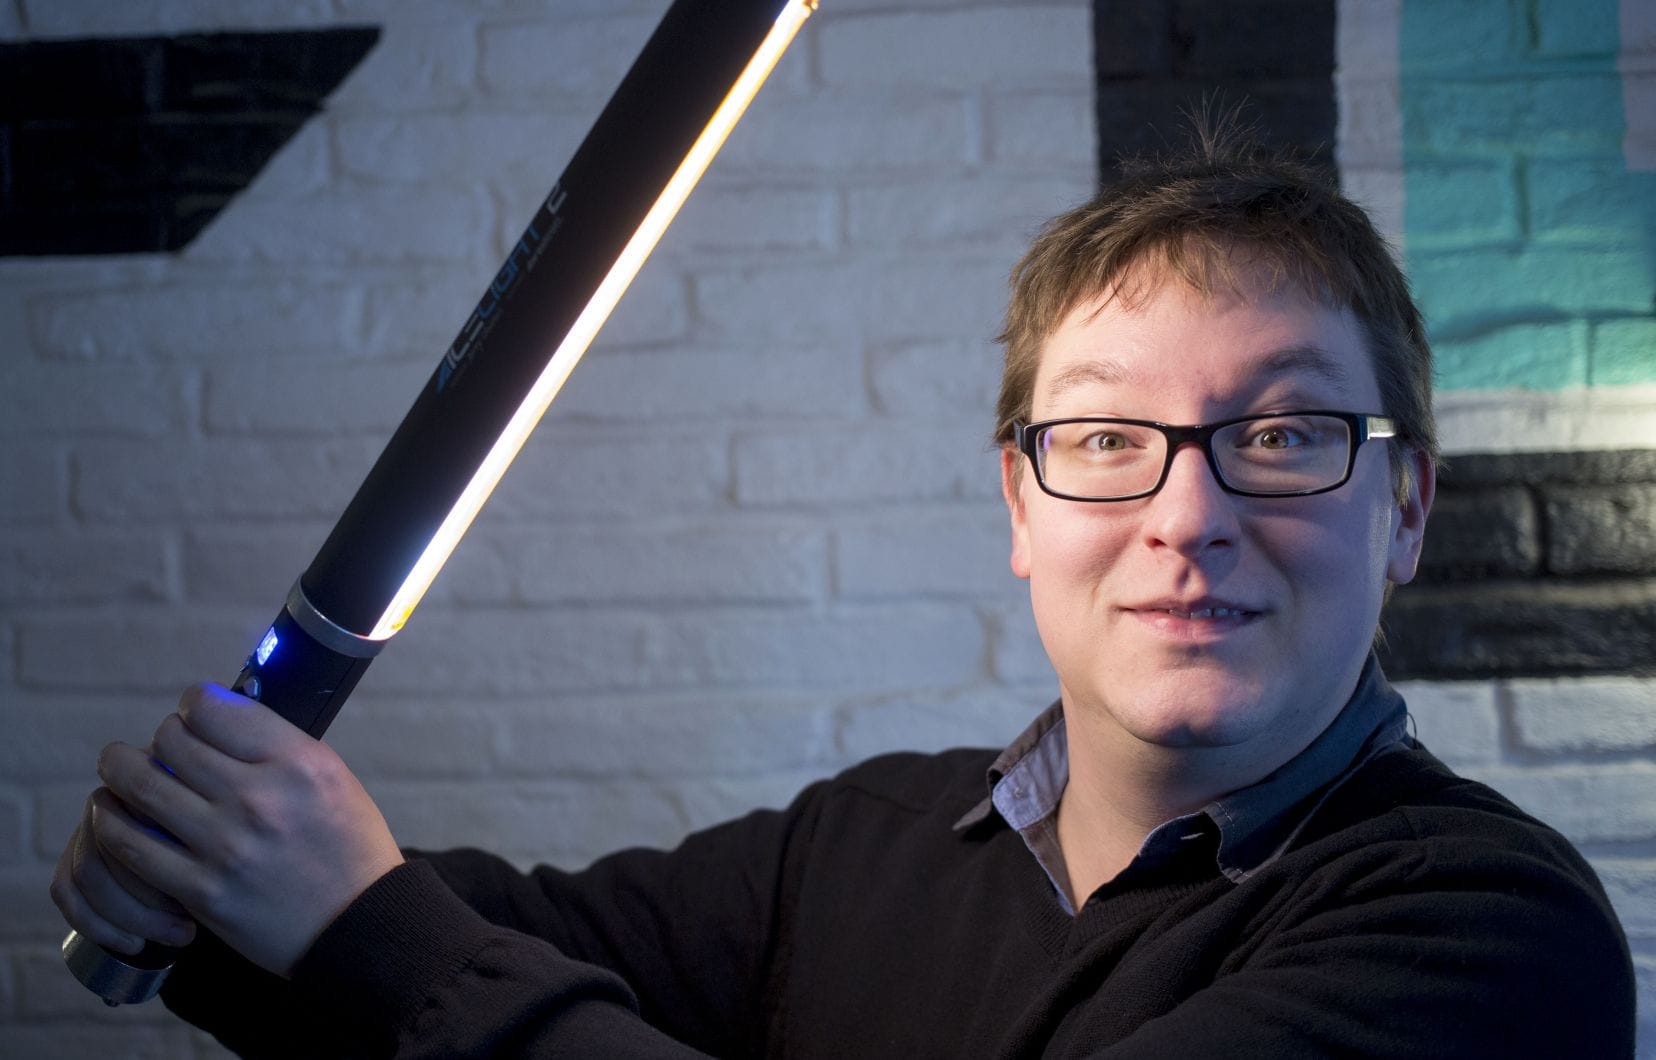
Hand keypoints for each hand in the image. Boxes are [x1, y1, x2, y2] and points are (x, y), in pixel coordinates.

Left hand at [69, 683, 403, 976]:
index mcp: (298, 763)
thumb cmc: (347, 845)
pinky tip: (119, 817)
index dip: (195, 704)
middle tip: (164, 746)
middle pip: (170, 741)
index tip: (196, 715)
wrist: (358, 924)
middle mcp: (259, 798)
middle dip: (161, 737)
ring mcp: (226, 846)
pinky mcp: (202, 891)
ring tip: (119, 768)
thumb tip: (217, 717)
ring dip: (120, 771)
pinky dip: (116, 825)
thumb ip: (276, 745)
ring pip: (139, 787)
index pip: (213, 708)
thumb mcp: (332, 776)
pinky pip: (132, 848)